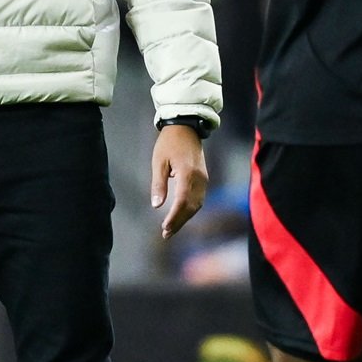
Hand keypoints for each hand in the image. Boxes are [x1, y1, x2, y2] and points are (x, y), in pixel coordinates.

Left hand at [150, 124, 207, 239]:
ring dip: (185, 218)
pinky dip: (191, 210)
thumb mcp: (158, 162)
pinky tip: (181, 215)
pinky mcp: (204, 178)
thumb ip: (159, 184)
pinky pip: (199, 198)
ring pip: (198, 204)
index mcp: (187, 173)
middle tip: (166, 234)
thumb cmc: (169, 143)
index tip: (165, 228)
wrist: (186, 127)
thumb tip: (156, 205)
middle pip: (192, 207)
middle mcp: (199, 178)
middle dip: (179, 222)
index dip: (174, 217)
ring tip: (172, 228)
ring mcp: (204, 178)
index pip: (182, 201)